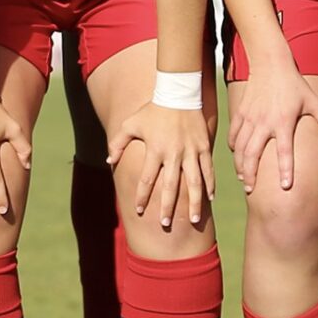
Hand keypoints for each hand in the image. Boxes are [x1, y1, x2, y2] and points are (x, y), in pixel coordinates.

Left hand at [106, 100, 215, 228]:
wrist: (178, 94)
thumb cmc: (152, 111)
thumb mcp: (130, 124)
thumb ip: (117, 143)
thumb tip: (108, 161)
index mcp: (155, 150)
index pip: (146, 180)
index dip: (142, 196)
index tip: (138, 210)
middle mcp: (174, 154)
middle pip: (170, 186)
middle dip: (167, 207)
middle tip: (164, 224)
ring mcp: (191, 152)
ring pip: (194, 182)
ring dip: (193, 202)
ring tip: (193, 220)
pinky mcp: (204, 147)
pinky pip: (208, 170)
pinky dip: (209, 185)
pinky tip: (209, 200)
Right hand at [227, 62, 317, 193]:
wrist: (270, 64)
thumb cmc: (294, 84)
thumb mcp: (314, 101)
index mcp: (283, 122)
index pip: (284, 151)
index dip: (285, 170)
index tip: (285, 187)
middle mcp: (264, 123)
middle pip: (253, 155)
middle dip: (250, 174)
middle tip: (250, 190)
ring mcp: (250, 118)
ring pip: (240, 147)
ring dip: (240, 165)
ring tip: (244, 178)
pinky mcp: (241, 113)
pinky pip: (234, 135)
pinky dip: (234, 148)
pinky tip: (237, 155)